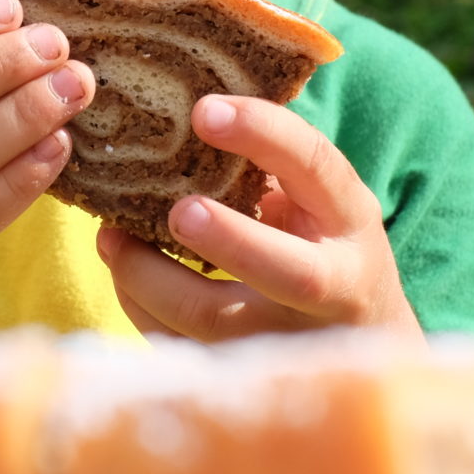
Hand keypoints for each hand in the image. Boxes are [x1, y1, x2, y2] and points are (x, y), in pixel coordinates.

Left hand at [96, 94, 421, 342]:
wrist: (363, 342)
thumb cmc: (321, 242)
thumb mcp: (317, 198)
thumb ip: (268, 161)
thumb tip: (175, 103)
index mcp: (350, 218)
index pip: (316, 165)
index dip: (263, 133)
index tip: (203, 109)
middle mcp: (334, 285)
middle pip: (288, 272)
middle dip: (228, 239)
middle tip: (176, 210)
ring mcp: (290, 339)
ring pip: (215, 320)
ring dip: (150, 277)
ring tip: (110, 237)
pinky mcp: (244, 370)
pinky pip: (180, 345)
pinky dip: (139, 306)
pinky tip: (122, 271)